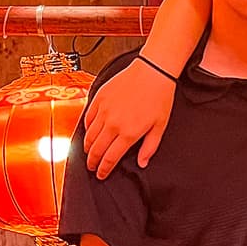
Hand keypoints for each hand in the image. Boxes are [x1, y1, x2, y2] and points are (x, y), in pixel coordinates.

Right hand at [84, 57, 175, 177]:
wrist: (153, 70)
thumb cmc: (160, 96)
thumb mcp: (160, 126)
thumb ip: (149, 147)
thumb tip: (142, 163)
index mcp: (128, 133)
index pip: (110, 158)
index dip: (103, 170)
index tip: (101, 175)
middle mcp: (113, 123)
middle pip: (96, 150)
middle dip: (92, 162)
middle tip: (92, 167)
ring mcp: (104, 110)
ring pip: (89, 135)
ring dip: (87, 147)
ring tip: (89, 153)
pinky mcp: (99, 98)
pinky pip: (87, 118)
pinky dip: (86, 128)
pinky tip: (89, 132)